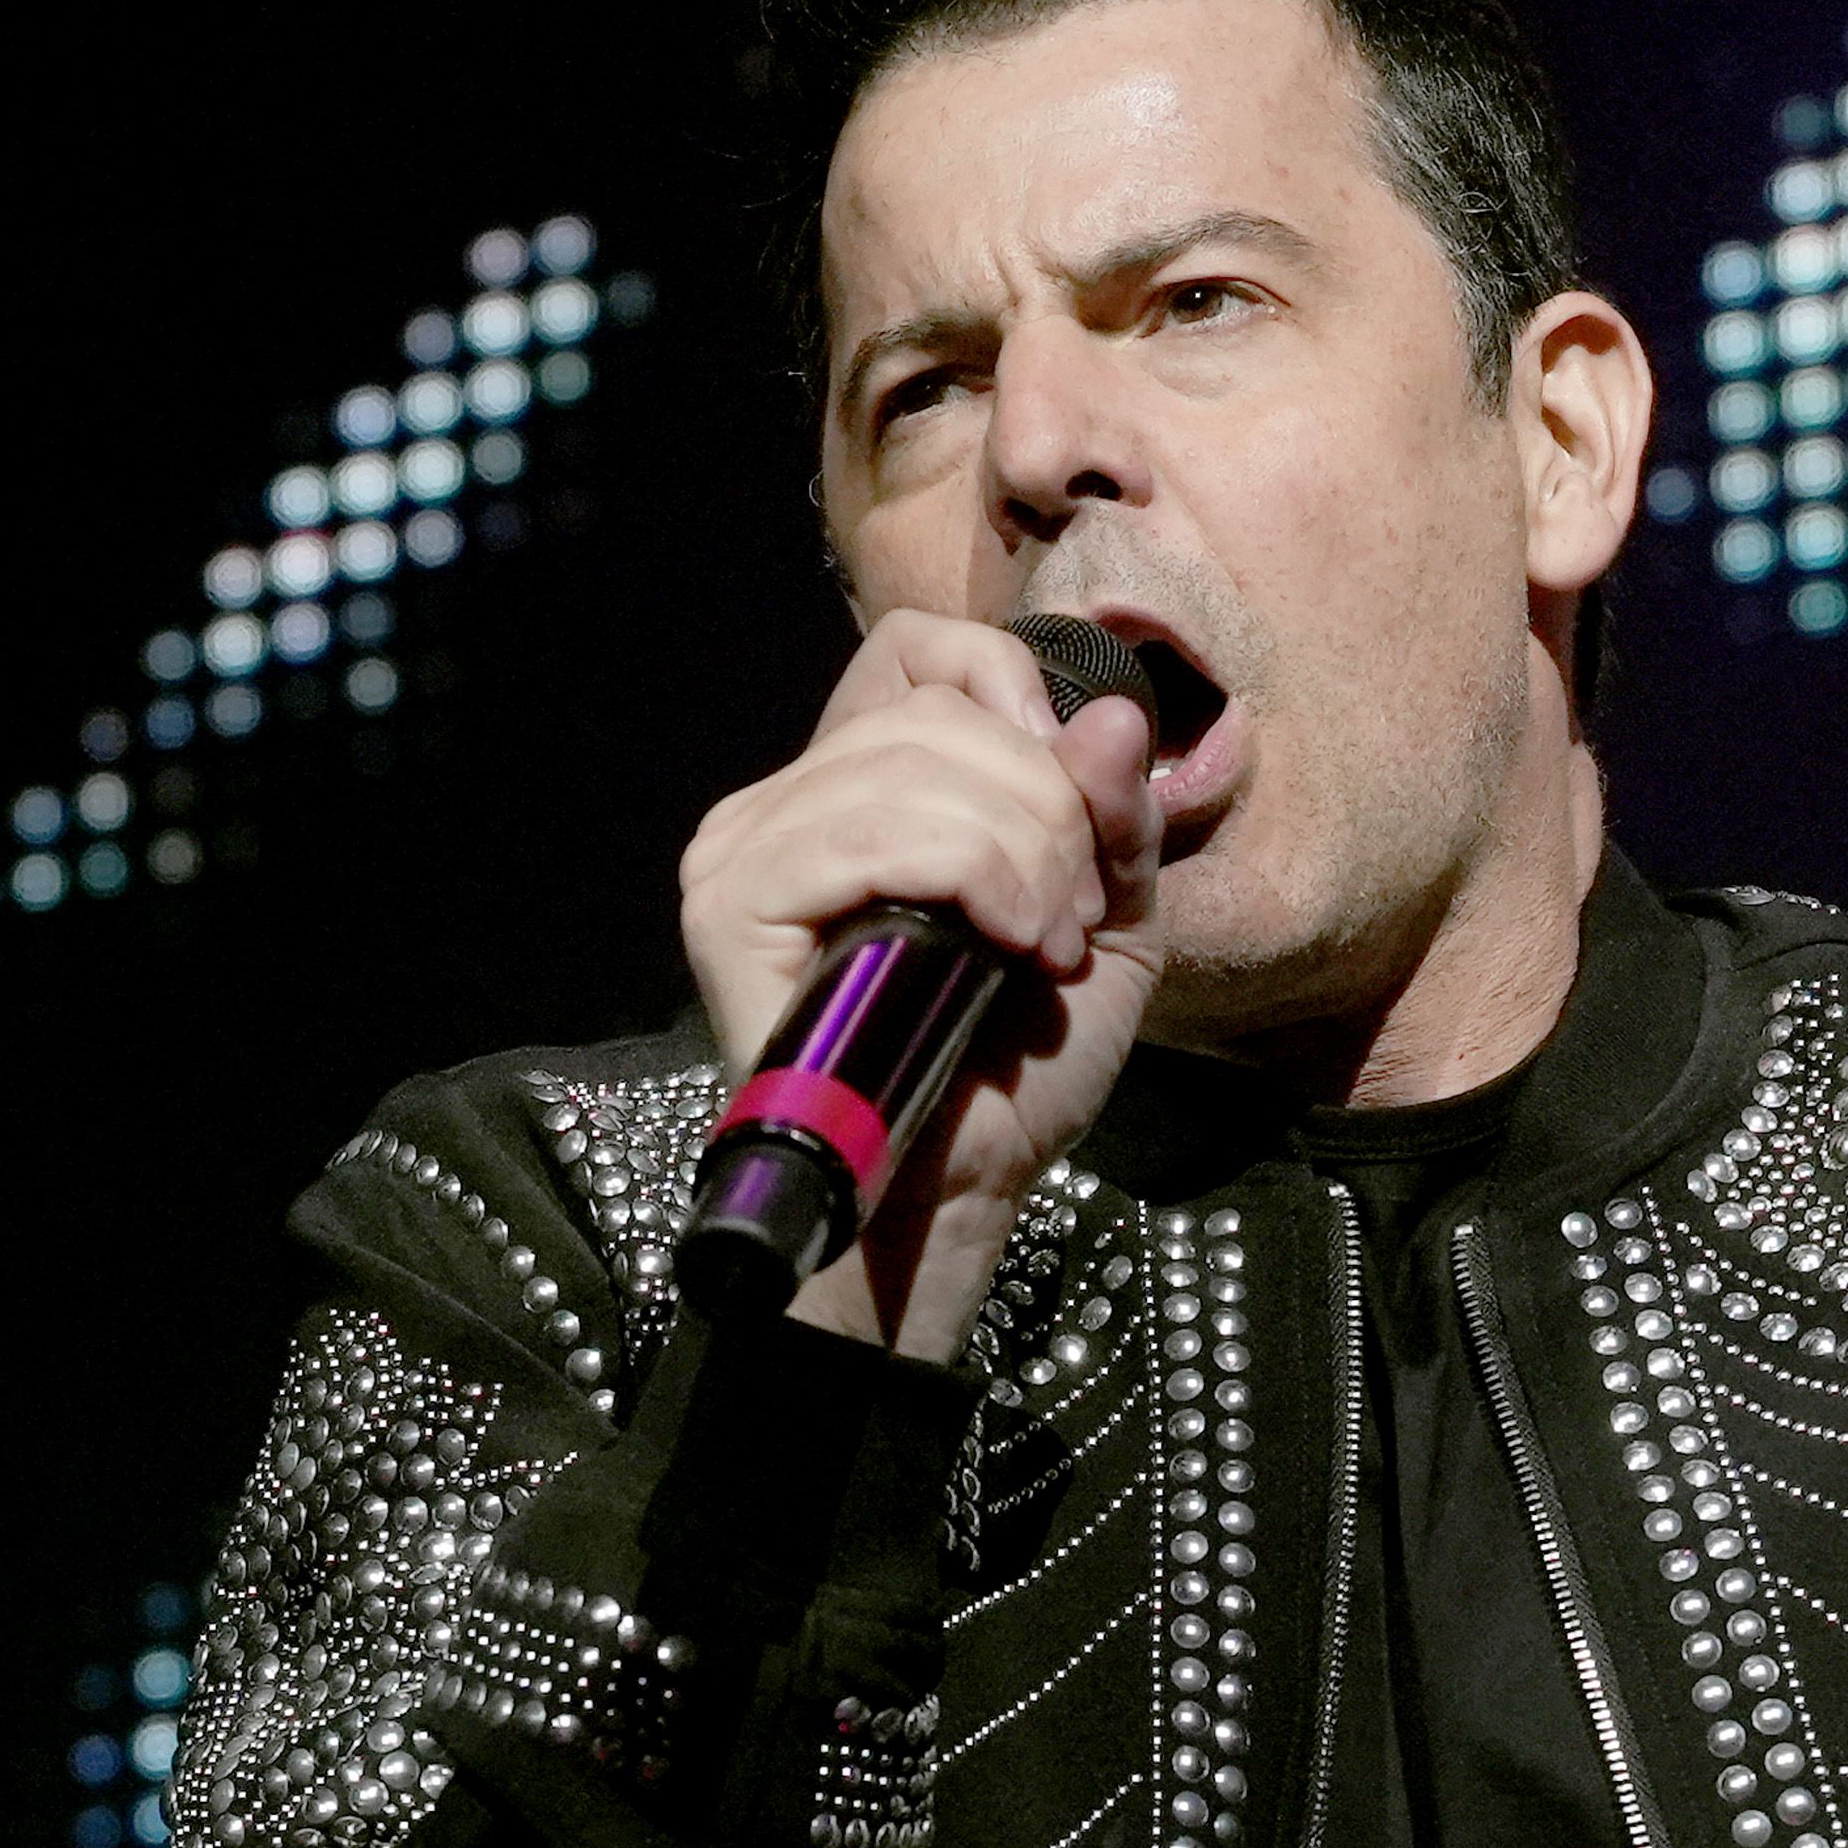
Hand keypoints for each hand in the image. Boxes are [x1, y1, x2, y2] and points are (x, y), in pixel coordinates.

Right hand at [676, 609, 1166, 1365]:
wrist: (960, 1194)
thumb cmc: (1016, 1075)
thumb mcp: (1105, 927)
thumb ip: (1115, 820)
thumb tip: (1111, 713)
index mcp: (859, 790)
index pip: (920, 653)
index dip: (1012, 692)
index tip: (1077, 803)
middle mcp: (787, 801)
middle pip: (936, 711)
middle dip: (1044, 807)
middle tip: (1069, 919)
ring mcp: (746, 846)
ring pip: (911, 765)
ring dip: (1020, 851)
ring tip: (1044, 949)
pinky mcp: (732, 903)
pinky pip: (867, 830)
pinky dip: (968, 874)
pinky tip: (1009, 943)